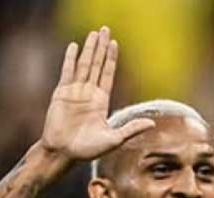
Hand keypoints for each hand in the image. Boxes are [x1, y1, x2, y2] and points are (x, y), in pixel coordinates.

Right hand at [39, 27, 154, 164]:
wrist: (63, 153)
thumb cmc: (88, 150)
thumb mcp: (114, 139)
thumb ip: (131, 129)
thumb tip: (152, 123)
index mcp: (101, 101)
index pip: (108, 75)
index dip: (111, 59)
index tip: (114, 44)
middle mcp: (88, 94)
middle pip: (96, 65)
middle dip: (101, 48)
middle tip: (104, 29)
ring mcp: (74, 92)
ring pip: (83, 65)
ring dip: (88, 49)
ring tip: (93, 34)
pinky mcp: (61, 94)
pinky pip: (67, 73)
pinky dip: (70, 59)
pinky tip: (74, 47)